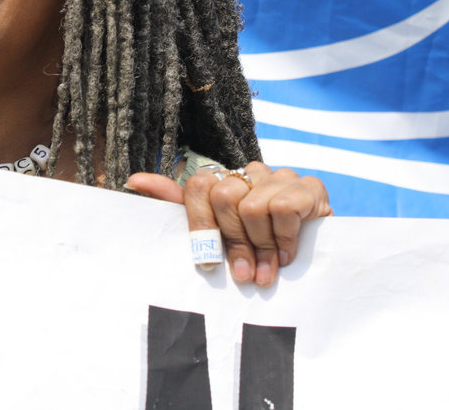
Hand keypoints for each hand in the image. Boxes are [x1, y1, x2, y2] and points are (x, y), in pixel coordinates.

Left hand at [126, 162, 331, 286]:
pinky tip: (287, 255)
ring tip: (268, 270)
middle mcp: (250, 173)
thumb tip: (134, 180)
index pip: (198, 187)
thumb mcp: (215, 234)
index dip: (201, 225)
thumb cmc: (257, 250)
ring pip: (252, 207)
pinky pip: (283, 208)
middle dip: (233, 243)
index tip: (210, 263)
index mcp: (225, 182)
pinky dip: (284, 238)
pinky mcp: (310, 187)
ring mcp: (280, 176)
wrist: (314, 261)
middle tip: (244, 274)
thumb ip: (177, 205)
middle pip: (223, 197)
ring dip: (261, 248)